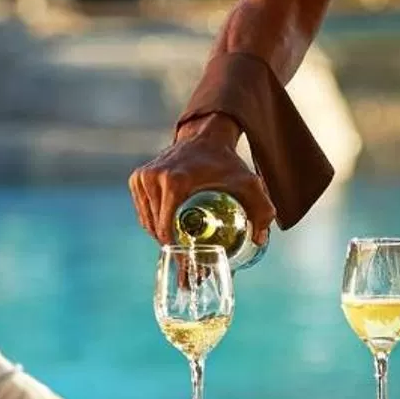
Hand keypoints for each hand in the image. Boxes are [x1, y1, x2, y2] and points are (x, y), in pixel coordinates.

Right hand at [128, 113, 276, 244]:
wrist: (206, 136)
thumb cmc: (226, 162)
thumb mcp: (248, 183)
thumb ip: (262, 209)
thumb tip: (260, 240)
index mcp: (174, 182)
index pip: (167, 228)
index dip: (177, 250)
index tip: (189, 261)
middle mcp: (153, 178)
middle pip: (156, 227)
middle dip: (170, 247)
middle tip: (187, 257)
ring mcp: (142, 177)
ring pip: (147, 221)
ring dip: (161, 236)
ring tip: (179, 245)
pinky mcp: (137, 177)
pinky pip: (143, 210)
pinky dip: (153, 222)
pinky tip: (168, 229)